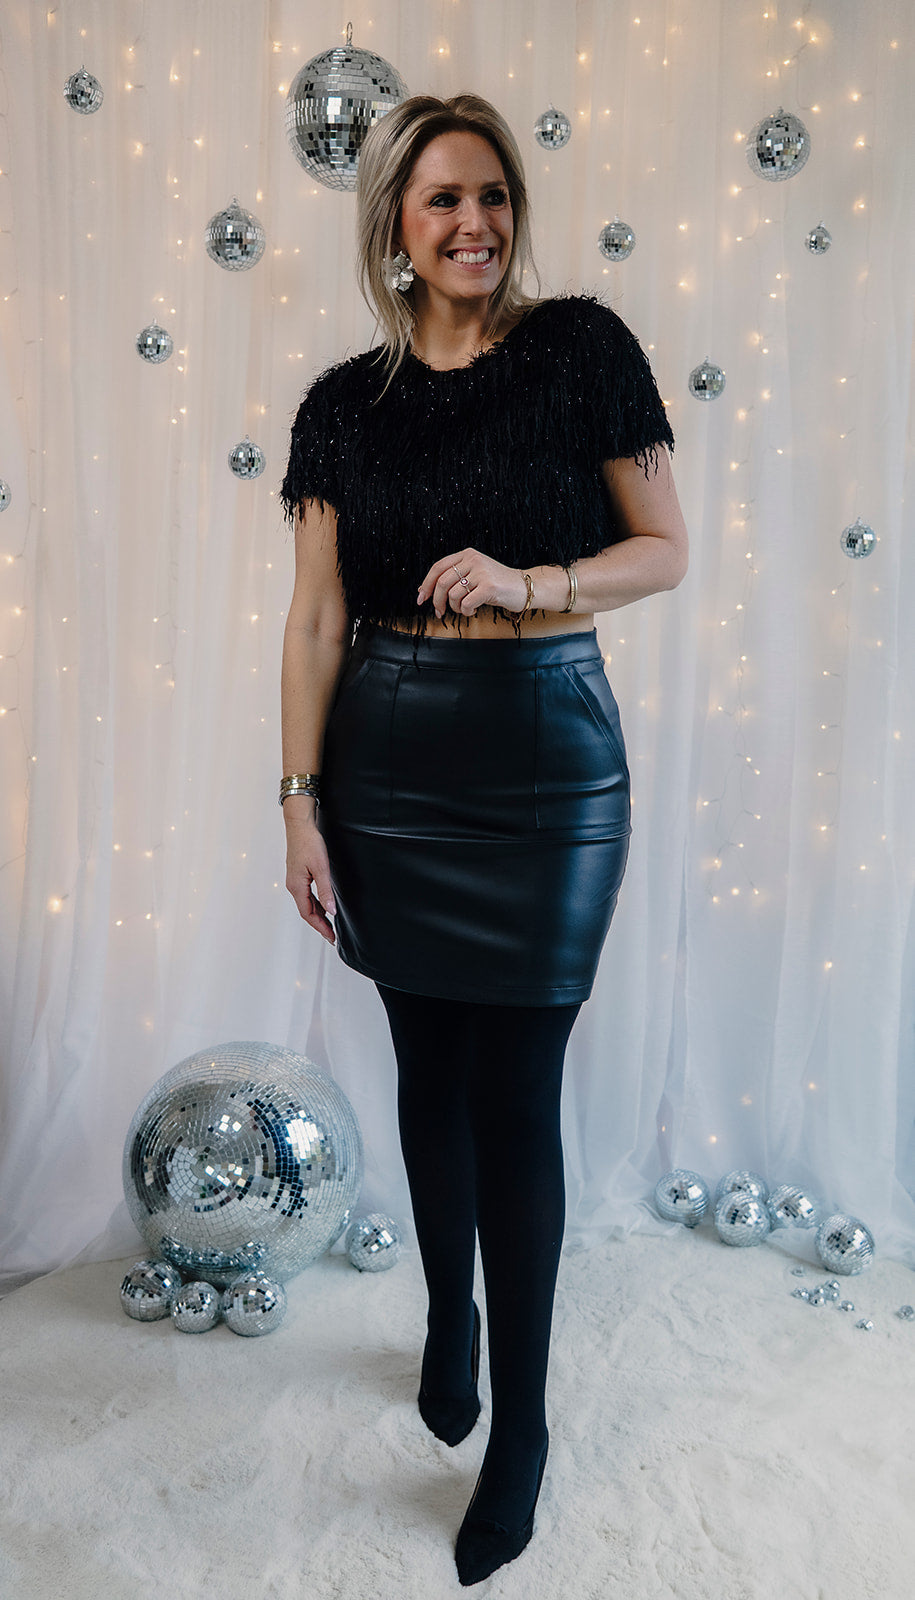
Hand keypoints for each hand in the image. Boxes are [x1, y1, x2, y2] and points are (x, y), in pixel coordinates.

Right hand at [284, 812, 336, 944]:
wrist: (300, 825)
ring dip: (318, 915)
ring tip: (330, 924)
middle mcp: (293, 886)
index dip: (321, 927)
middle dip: (320, 925)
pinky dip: (316, 904)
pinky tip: (324, 905)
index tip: (331, 937)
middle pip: (306, 912)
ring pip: (306, 904)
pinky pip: (307, 895)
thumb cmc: (309, 843)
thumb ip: (326, 891)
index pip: (308, 914)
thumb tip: (331, 911)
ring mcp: (295, 880)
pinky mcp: (298, 875)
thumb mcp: (321, 868)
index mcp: (297, 887)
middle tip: (333, 936)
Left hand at [417, 548, 528, 618]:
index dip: (426, 584)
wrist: (524, 587)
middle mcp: (473, 560)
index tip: (421, 598)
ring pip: (453, 595)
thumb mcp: (475, 573)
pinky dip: (466, 611)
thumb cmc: (498, 584)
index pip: (438, 567)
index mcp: (467, 554)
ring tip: (465, 609)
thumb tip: (426, 590)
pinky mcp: (489, 587)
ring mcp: (482, 572)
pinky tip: (474, 610)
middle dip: (437, 601)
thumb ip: (454, 577)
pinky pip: (466, 604)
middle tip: (439, 612)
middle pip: (442, 582)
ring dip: (455, 608)